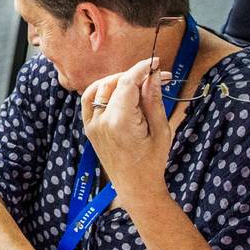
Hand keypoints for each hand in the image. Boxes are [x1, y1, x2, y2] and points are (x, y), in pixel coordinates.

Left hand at [82, 58, 173, 200]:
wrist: (135, 186)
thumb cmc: (152, 161)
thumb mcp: (161, 130)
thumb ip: (154, 100)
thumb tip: (152, 75)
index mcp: (120, 122)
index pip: (127, 83)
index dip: (141, 68)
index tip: (155, 63)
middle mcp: (101, 121)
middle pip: (115, 83)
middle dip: (135, 75)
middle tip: (156, 76)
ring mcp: (91, 124)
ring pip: (100, 88)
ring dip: (119, 80)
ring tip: (139, 83)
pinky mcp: (88, 127)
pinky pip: (89, 99)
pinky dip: (100, 89)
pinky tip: (117, 88)